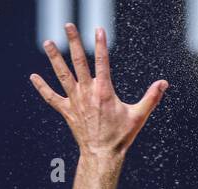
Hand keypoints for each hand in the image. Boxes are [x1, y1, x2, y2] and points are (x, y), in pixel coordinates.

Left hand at [30, 24, 166, 158]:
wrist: (102, 155)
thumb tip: (164, 83)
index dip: (101, 44)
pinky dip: (42, 87)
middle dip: (74, 42)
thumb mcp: (139, 116)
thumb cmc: (121, 136)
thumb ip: (151, 97)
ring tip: (47, 42)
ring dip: (54, 58)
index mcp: (104, 91)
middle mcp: (87, 92)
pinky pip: (51, 98)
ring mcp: (75, 101)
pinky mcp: (66, 111)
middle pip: (79, 61)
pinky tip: (33, 76)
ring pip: (62, 74)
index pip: (102, 61)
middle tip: (68, 25)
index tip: (98, 29)